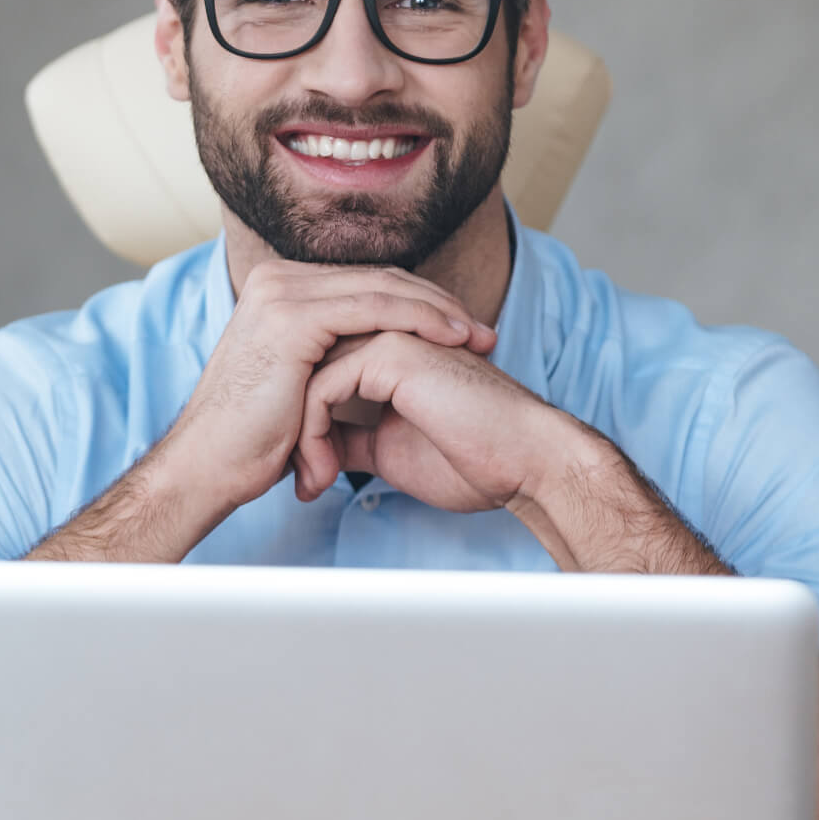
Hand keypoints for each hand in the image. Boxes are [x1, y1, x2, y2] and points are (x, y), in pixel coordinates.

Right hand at [163, 263, 495, 525]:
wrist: (206, 468)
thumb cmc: (249, 443)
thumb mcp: (298, 388)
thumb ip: (330, 362)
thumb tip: (375, 364)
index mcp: (277, 291)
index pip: (364, 284)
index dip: (418, 304)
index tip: (462, 331)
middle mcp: (276, 281)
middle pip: (378, 279)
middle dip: (437, 305)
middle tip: (482, 330)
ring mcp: (282, 295)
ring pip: (382, 289)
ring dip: (438, 311)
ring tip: (477, 335)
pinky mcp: (292, 319)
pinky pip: (373, 310)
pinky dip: (418, 321)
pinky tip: (450, 338)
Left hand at [291, 329, 562, 512]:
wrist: (523, 461)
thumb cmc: (474, 460)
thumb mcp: (392, 450)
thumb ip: (353, 438)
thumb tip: (319, 449)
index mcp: (389, 354)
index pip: (320, 377)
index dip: (304, 427)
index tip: (303, 476)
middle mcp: (385, 336)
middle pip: (308, 374)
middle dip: (294, 432)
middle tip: (298, 482)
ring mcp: (389, 337)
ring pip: (309, 379)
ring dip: (302, 439)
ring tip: (313, 483)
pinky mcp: (392, 352)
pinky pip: (324, 387)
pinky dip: (313, 435)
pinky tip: (324, 473)